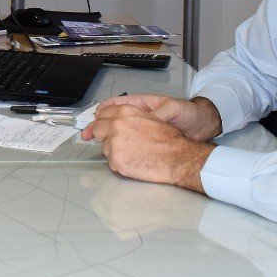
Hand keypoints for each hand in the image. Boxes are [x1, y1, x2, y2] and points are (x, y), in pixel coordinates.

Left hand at [81, 103, 213, 192]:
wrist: (178, 158)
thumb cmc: (168, 140)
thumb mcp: (148, 118)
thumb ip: (128, 117)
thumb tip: (114, 120)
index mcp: (125, 112)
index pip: (102, 114)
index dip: (101, 121)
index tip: (99, 127)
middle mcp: (116, 125)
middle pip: (98, 130)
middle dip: (104, 136)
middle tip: (117, 143)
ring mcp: (115, 143)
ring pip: (106, 148)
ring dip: (115, 152)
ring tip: (134, 154)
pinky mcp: (116, 160)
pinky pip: (112, 163)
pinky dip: (121, 164)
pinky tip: (135, 163)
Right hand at [90, 93, 221, 140]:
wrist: (202, 125)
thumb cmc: (188, 114)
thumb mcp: (173, 110)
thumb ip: (159, 114)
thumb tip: (147, 120)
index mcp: (142, 104)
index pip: (116, 104)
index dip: (102, 111)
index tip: (94, 118)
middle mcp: (139, 116)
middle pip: (112, 118)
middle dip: (98, 126)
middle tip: (88, 135)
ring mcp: (142, 128)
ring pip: (118, 131)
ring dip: (107, 136)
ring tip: (98, 144)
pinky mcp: (147, 140)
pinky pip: (129, 142)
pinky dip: (119, 146)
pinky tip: (115, 152)